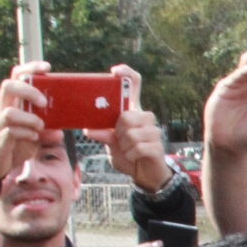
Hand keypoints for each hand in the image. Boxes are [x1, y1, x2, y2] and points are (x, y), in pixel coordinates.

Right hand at [0, 62, 51, 183]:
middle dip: (28, 91)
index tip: (47, 67)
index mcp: (11, 103)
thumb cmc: (12, 146)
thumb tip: (59, 132)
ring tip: (39, 126)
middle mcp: (1, 109)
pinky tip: (34, 138)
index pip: (16, 77)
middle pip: (8, 86)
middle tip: (43, 102)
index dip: (30, 68)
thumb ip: (45, 133)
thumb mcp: (32, 138)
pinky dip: (25, 133)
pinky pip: (10, 132)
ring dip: (29, 117)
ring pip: (9, 111)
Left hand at [92, 65, 172, 192]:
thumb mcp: (111, 145)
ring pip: (131, 134)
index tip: (115, 71)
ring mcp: (154, 131)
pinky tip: (135, 157)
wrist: (145, 175)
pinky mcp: (158, 146)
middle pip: (127, 116)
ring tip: (128, 151)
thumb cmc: (128, 154)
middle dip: (118, 133)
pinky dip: (131, 155)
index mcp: (133, 111)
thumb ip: (103, 135)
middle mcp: (145, 117)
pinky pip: (138, 148)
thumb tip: (89, 130)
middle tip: (119, 141)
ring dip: (124, 147)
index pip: (135, 84)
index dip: (126, 74)